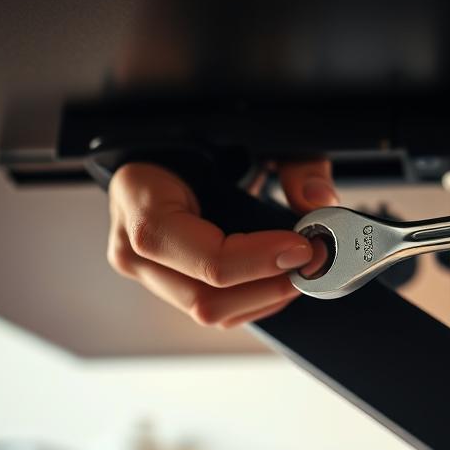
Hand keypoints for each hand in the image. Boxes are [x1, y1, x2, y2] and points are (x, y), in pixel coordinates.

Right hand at [107, 160, 336, 326]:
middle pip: (205, 296)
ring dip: (266, 298)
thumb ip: (296, 165)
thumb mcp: (257, 138)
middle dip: (269, 285)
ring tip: (300, 270)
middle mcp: (131, 244)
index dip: (255, 258)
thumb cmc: (209, 145)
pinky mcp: (169, 289)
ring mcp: (146, 274)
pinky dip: (256, 301)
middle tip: (312, 263)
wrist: (176, 157)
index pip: (195, 251)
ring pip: (212, 311)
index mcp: (139, 195)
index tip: (300, 247)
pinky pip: (217, 311)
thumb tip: (317, 201)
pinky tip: (279, 278)